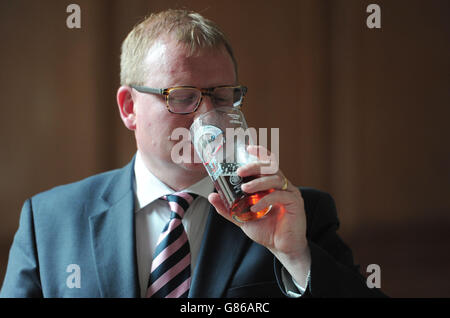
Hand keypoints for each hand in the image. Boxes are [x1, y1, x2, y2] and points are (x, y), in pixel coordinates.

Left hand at [208, 145, 310, 284]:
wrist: (282, 248)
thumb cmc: (267, 231)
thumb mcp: (243, 218)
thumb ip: (229, 208)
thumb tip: (212, 196)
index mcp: (271, 185)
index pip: (268, 163)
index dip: (260, 153)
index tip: (247, 148)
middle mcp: (282, 185)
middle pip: (271, 167)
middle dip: (254, 166)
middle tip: (239, 172)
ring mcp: (290, 193)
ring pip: (276, 178)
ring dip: (258, 182)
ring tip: (245, 189)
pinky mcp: (295, 203)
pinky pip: (280, 195)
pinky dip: (266, 199)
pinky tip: (255, 206)